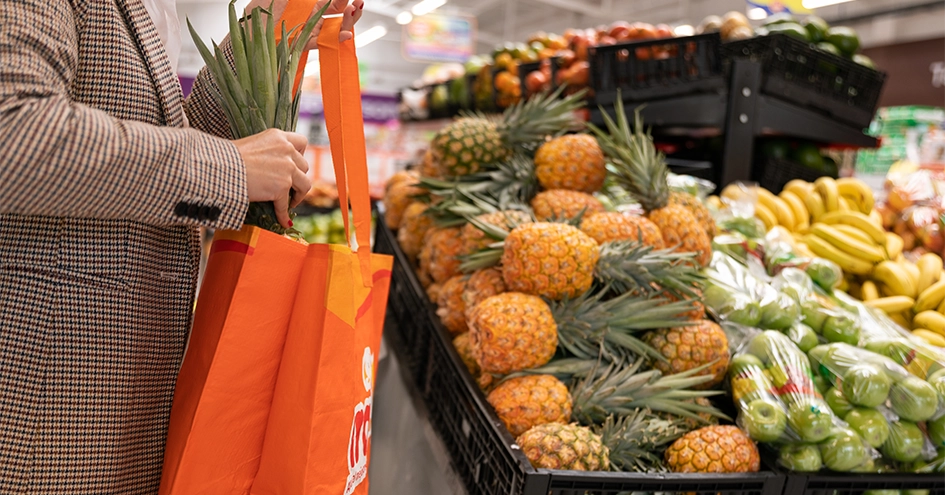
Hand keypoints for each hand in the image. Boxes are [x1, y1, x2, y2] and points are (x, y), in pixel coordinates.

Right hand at [235, 129, 311, 228]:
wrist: (221, 168)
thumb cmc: (227, 157)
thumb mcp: (251, 144)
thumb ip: (267, 152)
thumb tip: (271, 166)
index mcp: (279, 137)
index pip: (302, 142)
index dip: (300, 155)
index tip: (295, 164)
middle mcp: (287, 151)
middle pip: (304, 166)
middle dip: (298, 177)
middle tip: (291, 186)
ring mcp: (287, 169)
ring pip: (305, 185)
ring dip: (298, 195)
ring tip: (290, 202)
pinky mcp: (282, 187)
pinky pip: (285, 205)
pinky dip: (284, 215)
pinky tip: (283, 221)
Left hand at [245, 0, 363, 47]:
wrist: (246, 28)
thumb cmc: (260, 7)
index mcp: (308, 4)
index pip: (333, 1)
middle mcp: (311, 17)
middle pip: (339, 14)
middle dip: (351, 9)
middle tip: (359, 2)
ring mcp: (308, 30)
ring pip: (335, 29)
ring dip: (348, 22)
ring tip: (354, 11)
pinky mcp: (303, 44)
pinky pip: (323, 42)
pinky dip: (336, 39)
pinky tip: (346, 34)